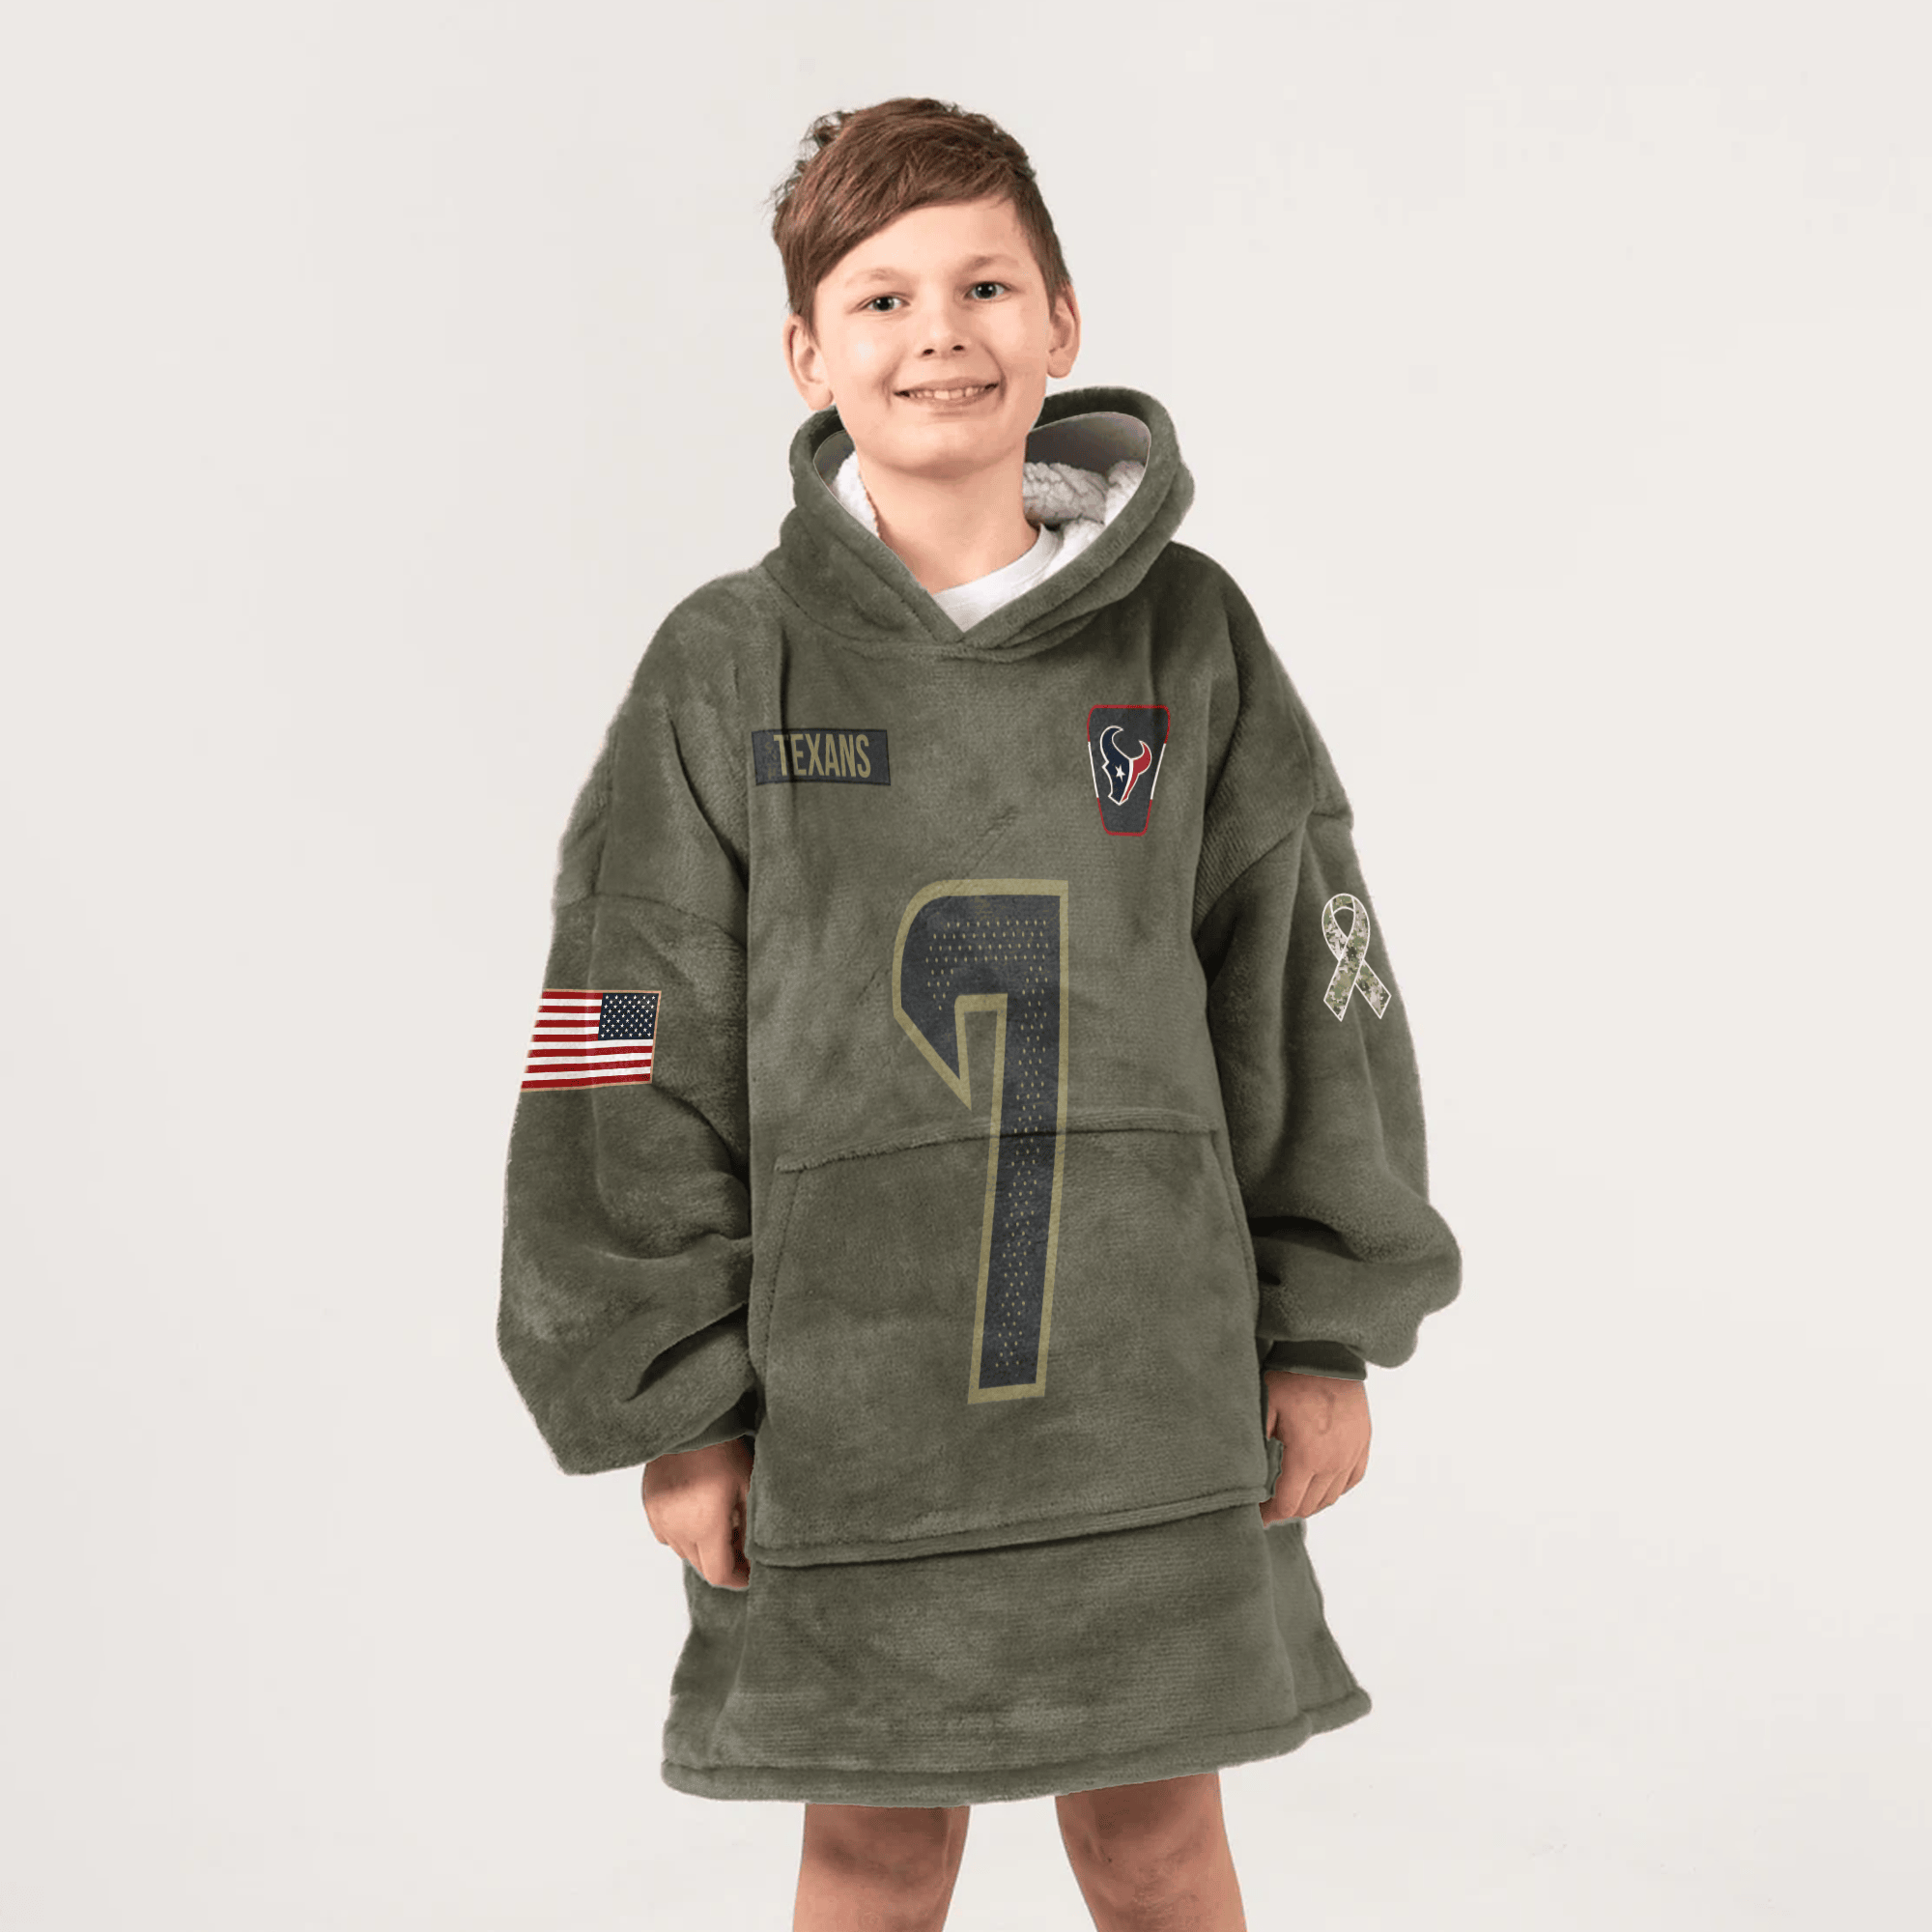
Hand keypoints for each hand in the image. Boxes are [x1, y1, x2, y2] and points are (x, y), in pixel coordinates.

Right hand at [642, 1436, 753, 1589]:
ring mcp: (660, 1519)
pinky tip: (698, 1511)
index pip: (719, 1575)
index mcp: (705, 1527)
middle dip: (723, 1562)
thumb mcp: (747, 1488)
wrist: (689, 1423)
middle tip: (742, 1545)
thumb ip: (750, 1528)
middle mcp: (678, 1529)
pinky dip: (684, 1533)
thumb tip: (753, 1556)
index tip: (752, 1571)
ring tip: (721, 1523)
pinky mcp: (650, 1507)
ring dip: (703, 1547)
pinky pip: (668, 1534)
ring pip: (684, 1551)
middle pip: (701, 1566)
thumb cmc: (723, 1451)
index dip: (739, 1578)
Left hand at [1259, 1369, 1369, 1523]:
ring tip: (1291, 1494)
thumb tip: (1245, 1476)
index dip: (1270, 1515)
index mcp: (1307, 1457)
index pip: (1289, 1505)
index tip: (1257, 1516)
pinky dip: (1335, 1487)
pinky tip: (1320, 1482)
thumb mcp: (1264, 1409)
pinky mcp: (1363, 1443)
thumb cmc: (1291, 1379)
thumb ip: (1256, 1445)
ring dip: (1310, 1501)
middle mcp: (1334, 1462)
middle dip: (1287, 1509)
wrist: (1327, 1354)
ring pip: (1331, 1497)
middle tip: (1270, 1504)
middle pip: (1310, 1506)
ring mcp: (1352, 1454)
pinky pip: (1351, 1480)